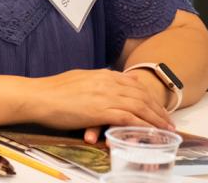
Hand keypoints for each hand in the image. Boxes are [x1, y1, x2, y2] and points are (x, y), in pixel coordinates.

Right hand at [24, 68, 173, 142]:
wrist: (38, 96)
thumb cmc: (52, 91)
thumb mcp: (78, 79)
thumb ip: (95, 80)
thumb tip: (103, 83)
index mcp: (102, 74)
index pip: (133, 84)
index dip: (149, 96)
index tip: (158, 106)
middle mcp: (107, 82)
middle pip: (141, 95)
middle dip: (158, 109)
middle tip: (169, 121)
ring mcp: (105, 96)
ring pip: (139, 106)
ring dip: (156, 119)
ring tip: (166, 129)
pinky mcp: (100, 110)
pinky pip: (129, 118)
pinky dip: (143, 125)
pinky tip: (151, 132)